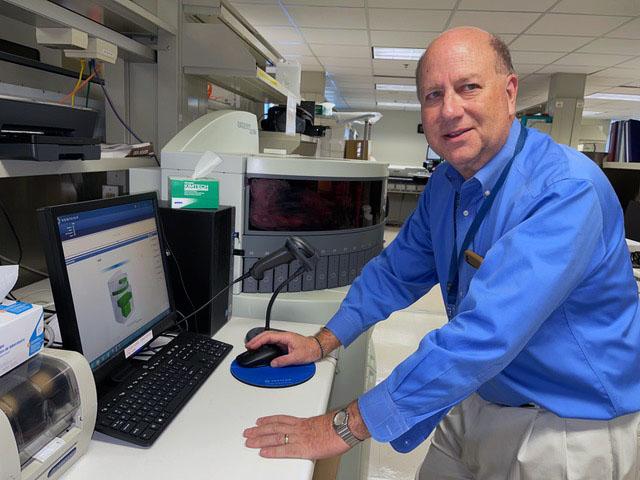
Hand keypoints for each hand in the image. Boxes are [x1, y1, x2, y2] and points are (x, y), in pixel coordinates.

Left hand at [244, 401, 369, 459]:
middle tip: (248, 432)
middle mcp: (298, 428)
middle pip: (274, 428)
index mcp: (304, 421)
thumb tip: (315, 431)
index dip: (269, 420)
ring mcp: (299, 437)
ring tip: (249, 441)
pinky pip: (284, 449)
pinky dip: (272, 451)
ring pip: (275, 437)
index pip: (282, 419)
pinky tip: (263, 452)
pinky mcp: (302, 448)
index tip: (260, 421)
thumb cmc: (339, 425)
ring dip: (260, 439)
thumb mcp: (324, 423)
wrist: (345, 427)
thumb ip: (314, 427)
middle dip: (259, 430)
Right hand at [245, 330, 319, 366]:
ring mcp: (284, 340)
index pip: (268, 337)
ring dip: (259, 341)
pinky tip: (261, 347)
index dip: (258, 341)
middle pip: (266, 335)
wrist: (316, 348)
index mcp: (286, 337)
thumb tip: (274, 363)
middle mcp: (284, 337)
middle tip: (248, 346)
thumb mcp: (297, 357)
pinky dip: (264, 344)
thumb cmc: (310, 349)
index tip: (251, 346)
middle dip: (256, 340)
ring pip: (268, 338)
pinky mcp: (284, 344)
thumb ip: (284, 360)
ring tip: (252, 347)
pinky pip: (272, 342)